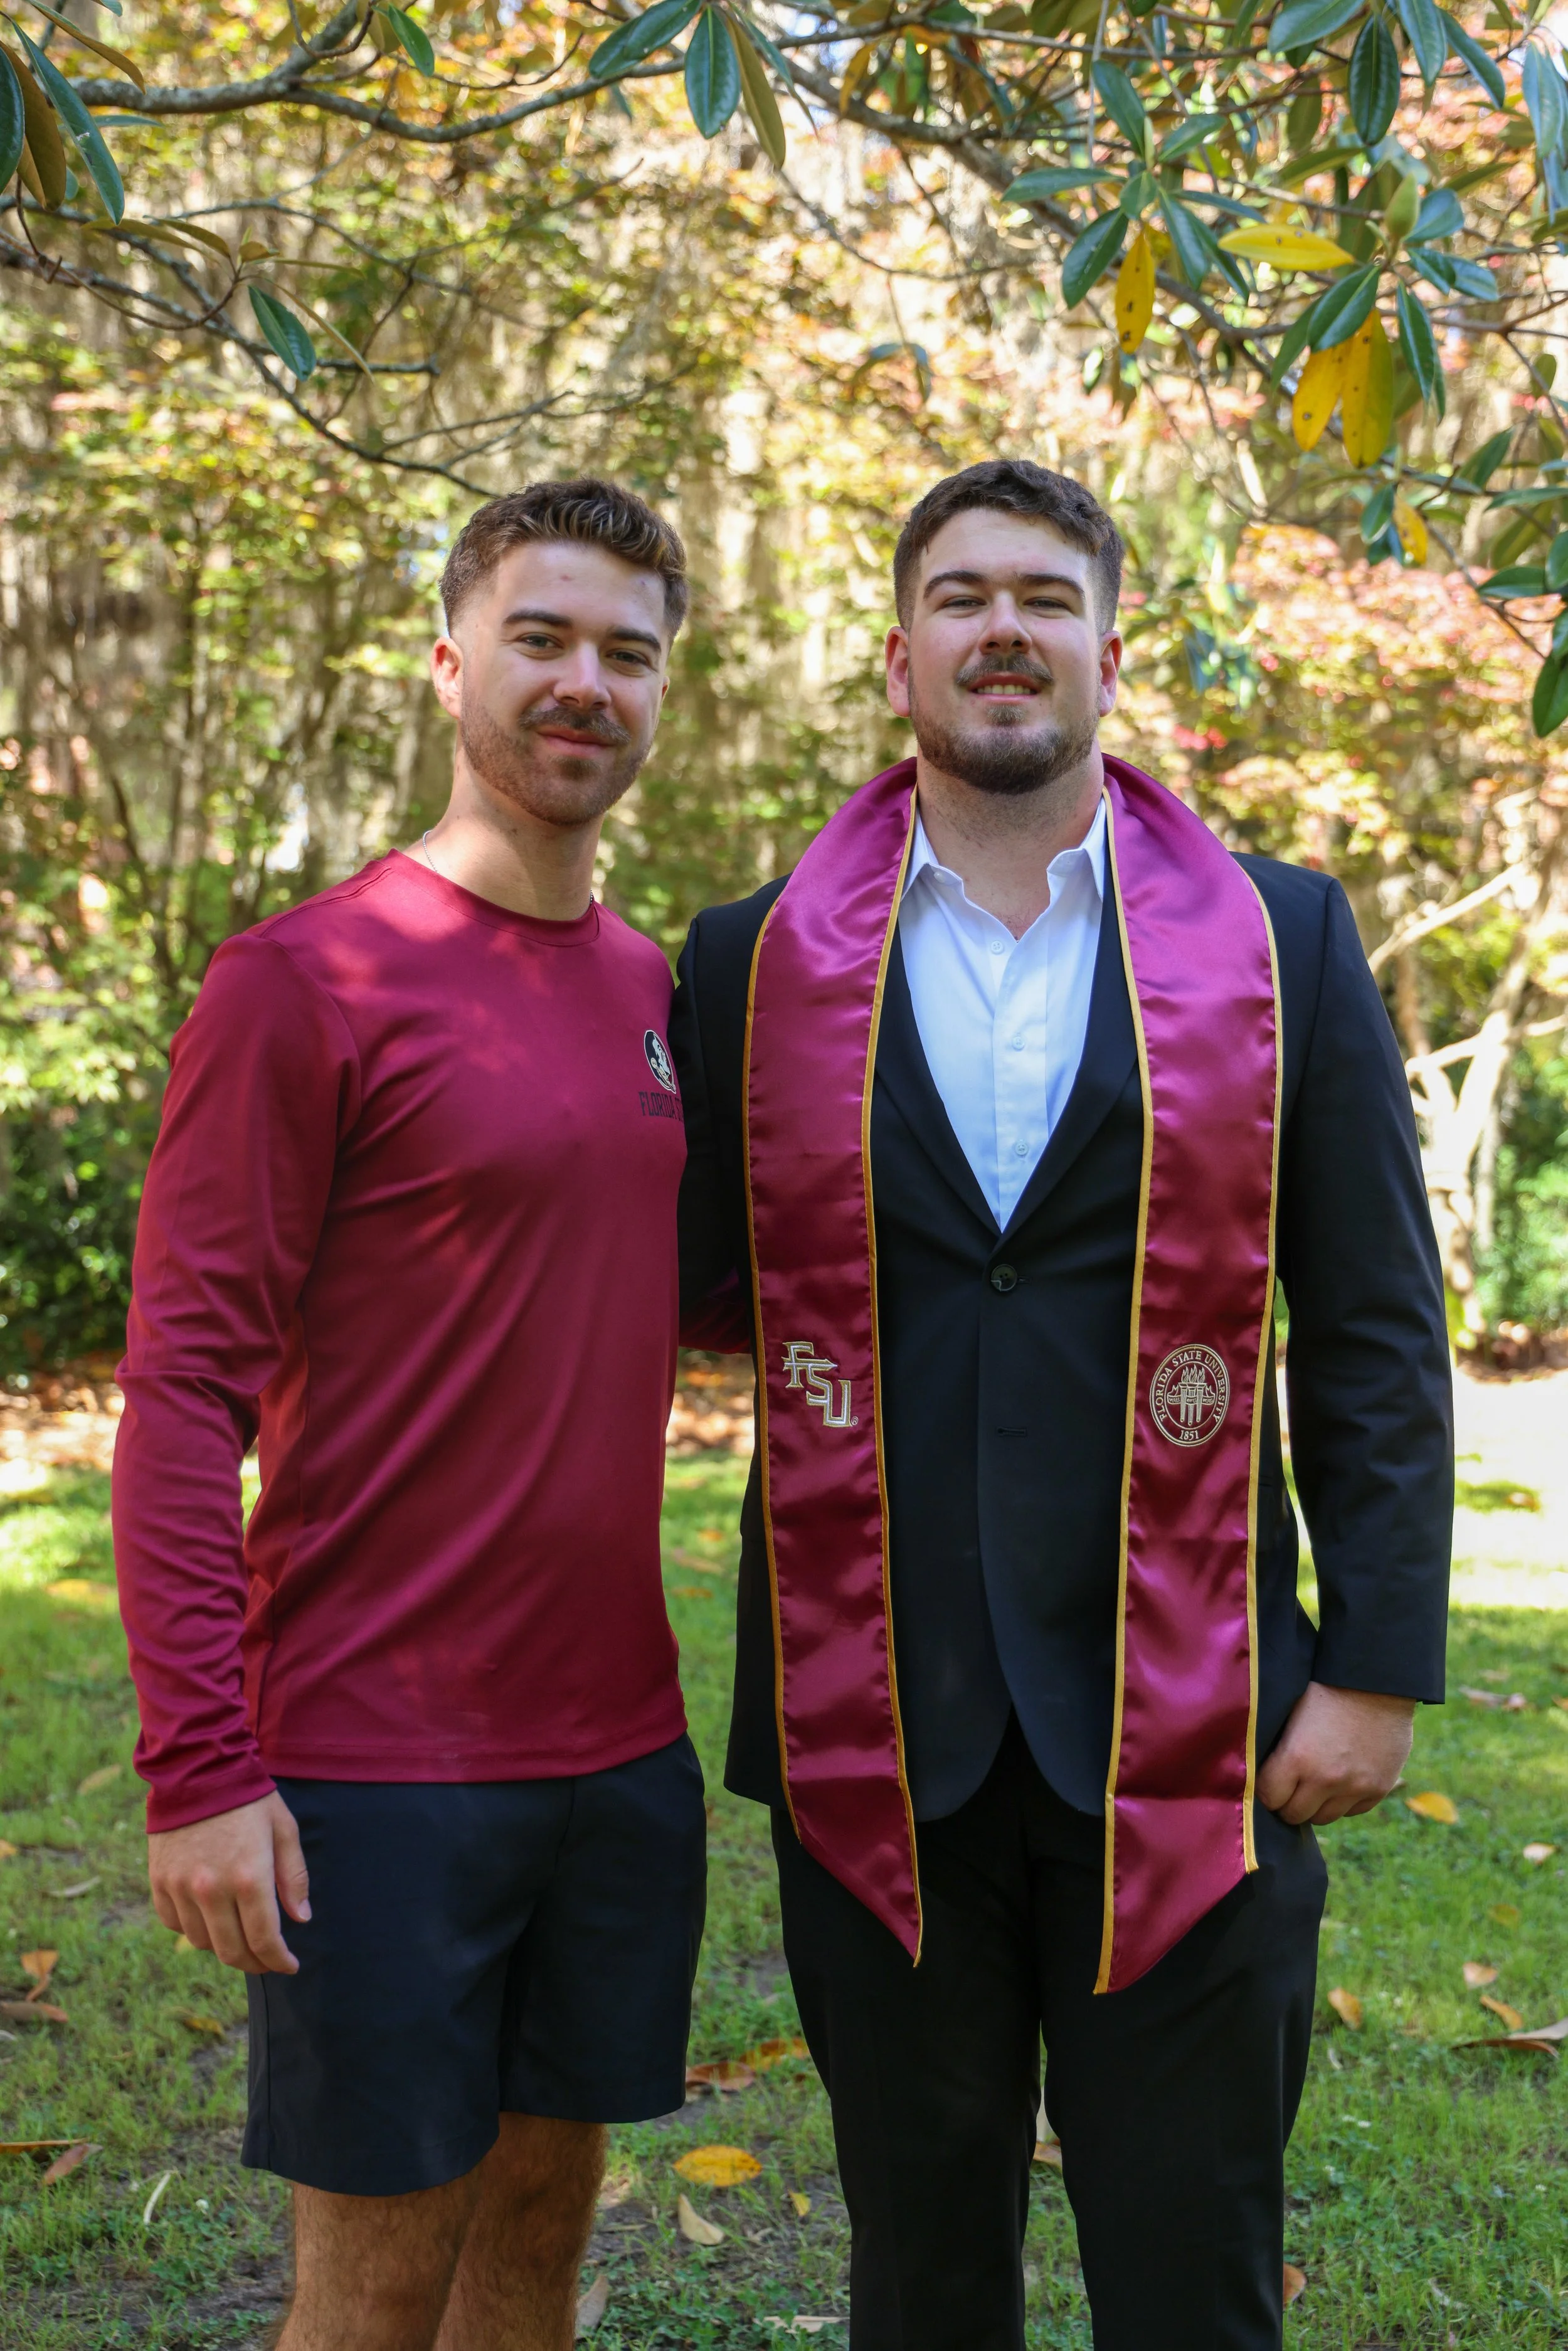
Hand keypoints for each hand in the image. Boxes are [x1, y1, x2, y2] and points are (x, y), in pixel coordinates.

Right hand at [148, 1792, 309, 1974]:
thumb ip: (293, 1877)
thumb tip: (301, 1919)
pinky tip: (209, 1918)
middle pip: (232, 1952)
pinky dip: (193, 1929)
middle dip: (255, 1963)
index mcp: (249, 1878)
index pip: (264, 1940)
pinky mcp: (159, 1882)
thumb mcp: (283, 1830)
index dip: (278, 1961)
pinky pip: (175, 1924)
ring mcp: (181, 1888)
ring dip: (224, 1946)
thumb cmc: (249, 1798)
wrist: (197, 1769)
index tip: (289, 1966)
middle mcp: (212, 1890)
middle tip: (268, 1961)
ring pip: (202, 1942)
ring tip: (240, 1934)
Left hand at [1256, 1681, 1414, 1827]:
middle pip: (1294, 1814)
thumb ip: (1278, 1745)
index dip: (1265, 1790)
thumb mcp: (1291, 1712)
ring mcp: (1355, 1787)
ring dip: (1316, 1805)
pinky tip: (1340, 1781)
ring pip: (1324, 1818)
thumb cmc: (1326, 1688)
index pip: (1268, 1796)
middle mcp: (1326, 1778)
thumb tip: (1259, 1769)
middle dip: (1287, 1803)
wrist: (1377, 1681)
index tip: (1268, 1782)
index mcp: (1298, 1756)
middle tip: (1289, 1789)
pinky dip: (1343, 1801)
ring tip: (1314, 1785)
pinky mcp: (1378, 1788)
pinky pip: (1352, 1811)